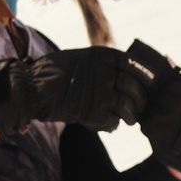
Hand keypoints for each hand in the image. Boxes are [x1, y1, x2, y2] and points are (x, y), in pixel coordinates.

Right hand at [0, 47, 151, 134]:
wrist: (31, 89)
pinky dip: (113, 124)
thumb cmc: (51, 73)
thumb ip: (100, 65)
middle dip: (140, 98)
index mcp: (101, 56)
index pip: (133, 64)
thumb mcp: (78, 58)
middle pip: (134, 86)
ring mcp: (100, 93)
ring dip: (132, 114)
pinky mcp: (94, 113)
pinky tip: (110, 124)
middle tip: (140, 104)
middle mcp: (104, 72)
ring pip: (128, 106)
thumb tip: (120, 73)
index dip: (145, 74)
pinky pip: (113, 121)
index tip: (149, 82)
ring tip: (130, 118)